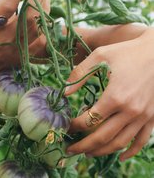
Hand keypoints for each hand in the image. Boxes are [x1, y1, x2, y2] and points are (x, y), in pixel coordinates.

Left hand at [64, 28, 153, 161]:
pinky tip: (120, 156)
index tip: (65, 127)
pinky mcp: (152, 116)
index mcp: (115, 96)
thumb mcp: (99, 56)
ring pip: (120, 142)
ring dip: (102, 151)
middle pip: (102, 136)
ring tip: (88, 153)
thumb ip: (79, 74)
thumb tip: (64, 92)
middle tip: (70, 150)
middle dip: (83, 145)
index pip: (89, 120)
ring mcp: (143, 116)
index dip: (74, 126)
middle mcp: (130, 110)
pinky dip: (130, 151)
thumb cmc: (126, 52)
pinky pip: (142, 140)